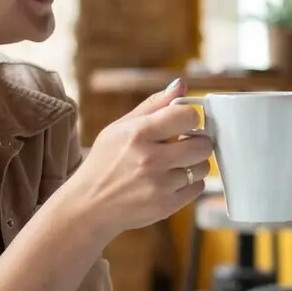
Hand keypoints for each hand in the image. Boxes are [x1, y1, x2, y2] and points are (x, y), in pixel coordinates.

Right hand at [65, 79, 213, 235]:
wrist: (88, 206)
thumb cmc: (104, 163)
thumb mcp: (120, 127)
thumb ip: (154, 104)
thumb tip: (181, 84)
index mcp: (137, 133)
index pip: (188, 116)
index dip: (191, 118)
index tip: (185, 123)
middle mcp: (150, 159)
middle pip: (202, 144)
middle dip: (197, 142)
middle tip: (184, 144)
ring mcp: (159, 185)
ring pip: (203, 167)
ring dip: (194, 164)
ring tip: (175, 164)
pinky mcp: (166, 206)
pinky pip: (199, 188)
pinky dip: (190, 183)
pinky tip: (171, 181)